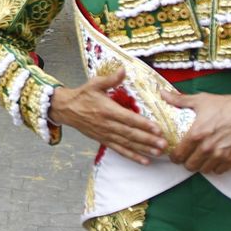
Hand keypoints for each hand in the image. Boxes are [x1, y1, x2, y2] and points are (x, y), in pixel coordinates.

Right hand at [49, 69, 167, 164]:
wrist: (66, 109)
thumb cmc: (83, 95)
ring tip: (158, 153)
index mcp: (108, 110)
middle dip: (148, 140)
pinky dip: (132, 156)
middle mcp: (108, 124)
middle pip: (131, 134)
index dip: (143, 124)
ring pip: (127, 144)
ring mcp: (106, 134)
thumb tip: (123, 69)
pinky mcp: (104, 140)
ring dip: (143, 149)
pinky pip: (119, 150)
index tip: (157, 129)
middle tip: (163, 144)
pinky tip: (144, 161)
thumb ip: (111, 79)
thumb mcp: (95, 83)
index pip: (129, 118)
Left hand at [164, 90, 230, 172]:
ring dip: (201, 165)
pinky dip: (215, 167)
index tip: (175, 153)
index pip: (178, 154)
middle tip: (188, 156)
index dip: (174, 156)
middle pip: (190, 165)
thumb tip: (163, 94)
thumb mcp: (201, 100)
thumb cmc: (226, 105)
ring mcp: (220, 155)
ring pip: (204, 170)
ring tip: (201, 158)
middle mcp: (207, 148)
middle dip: (187, 161)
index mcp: (196, 134)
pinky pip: (219, 171)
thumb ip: (180, 100)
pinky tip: (214, 159)